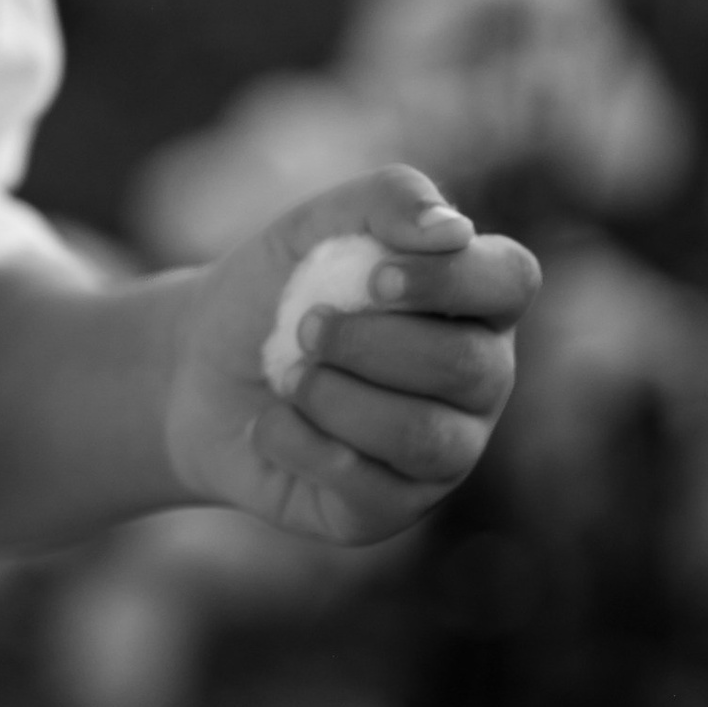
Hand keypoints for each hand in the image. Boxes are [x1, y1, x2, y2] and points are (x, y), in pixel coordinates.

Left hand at [163, 165, 539, 544]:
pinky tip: (273, 423)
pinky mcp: (394, 506)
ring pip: (425, 436)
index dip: (451, 280)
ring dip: (335, 397)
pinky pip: (370, 488)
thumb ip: (386, 199)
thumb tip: (454, 229)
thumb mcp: (313, 225)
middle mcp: (478, 378)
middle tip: (303, 328)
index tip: (372, 278)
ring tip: (288, 376)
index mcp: (474, 300)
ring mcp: (445, 449)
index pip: (513, 279)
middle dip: (369, 345)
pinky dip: (302, 444)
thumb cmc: (273, 293)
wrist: (194, 372)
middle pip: (469, 367)